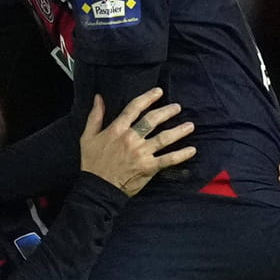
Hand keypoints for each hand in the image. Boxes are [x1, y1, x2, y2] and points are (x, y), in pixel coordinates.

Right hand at [79, 88, 195, 196]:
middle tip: (177, 107)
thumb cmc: (92, 162)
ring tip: (190, 126)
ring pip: (164, 138)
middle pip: (152, 120)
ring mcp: (141, 153)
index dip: (148, 98)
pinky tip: (192, 150)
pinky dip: (181, 155)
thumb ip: (95, 116)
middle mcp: (131, 138)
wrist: (97, 187)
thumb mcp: (87, 136)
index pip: (134, 108)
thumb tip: (99, 98)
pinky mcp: (149, 167)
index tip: (159, 92)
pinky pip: (168, 159)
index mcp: (117, 129)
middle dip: (167, 112)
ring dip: (179, 131)